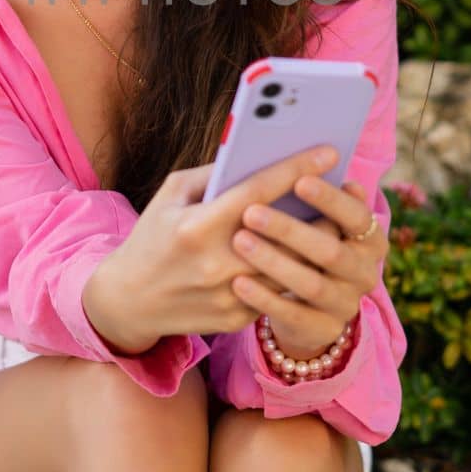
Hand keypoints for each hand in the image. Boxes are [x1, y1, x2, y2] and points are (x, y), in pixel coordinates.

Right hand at [85, 145, 351, 351]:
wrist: (128, 300)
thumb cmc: (152, 237)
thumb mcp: (170, 195)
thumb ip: (213, 175)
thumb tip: (258, 157)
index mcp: (197, 226)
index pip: (257, 192)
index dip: (296, 169)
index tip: (328, 152)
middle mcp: (215, 263)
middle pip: (285, 233)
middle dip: (319, 210)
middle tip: (342, 190)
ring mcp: (228, 295)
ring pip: (290, 268)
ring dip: (314, 245)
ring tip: (331, 223)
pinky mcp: (235, 319)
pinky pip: (277, 292)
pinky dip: (294, 272)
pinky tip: (307, 256)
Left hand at [230, 173, 387, 359]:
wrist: (306, 302)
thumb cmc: (301, 241)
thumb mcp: (312, 218)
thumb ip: (311, 192)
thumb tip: (301, 159)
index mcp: (369, 236)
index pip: (358, 216)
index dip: (331, 199)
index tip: (300, 180)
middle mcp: (365, 271)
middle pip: (332, 250)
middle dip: (291, 229)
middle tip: (252, 212)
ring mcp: (347, 304)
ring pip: (311, 283)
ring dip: (274, 261)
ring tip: (240, 241)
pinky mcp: (323, 329)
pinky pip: (293, 314)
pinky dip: (265, 297)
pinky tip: (238, 282)